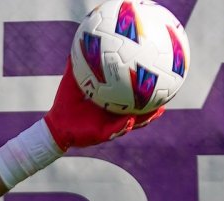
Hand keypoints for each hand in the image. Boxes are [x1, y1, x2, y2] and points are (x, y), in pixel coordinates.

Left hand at [43, 59, 162, 150]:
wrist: (56, 124)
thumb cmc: (67, 101)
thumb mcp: (73, 81)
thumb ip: (79, 64)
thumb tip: (83, 42)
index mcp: (114, 101)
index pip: (134, 94)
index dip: (148, 88)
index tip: (161, 77)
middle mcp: (116, 113)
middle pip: (142, 110)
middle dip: (154, 105)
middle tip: (167, 96)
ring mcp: (112, 125)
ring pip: (134, 122)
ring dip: (145, 117)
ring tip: (157, 111)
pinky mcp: (103, 135)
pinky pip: (115, 131)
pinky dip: (123, 126)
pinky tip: (129, 121)